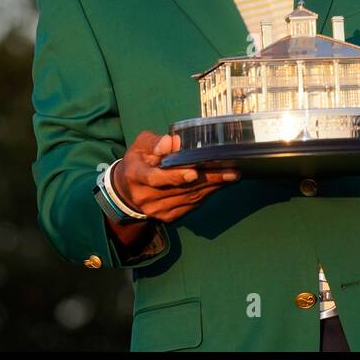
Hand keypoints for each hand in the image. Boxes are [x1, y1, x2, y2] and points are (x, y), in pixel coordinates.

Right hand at [113, 131, 239, 222]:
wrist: (127, 189)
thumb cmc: (139, 160)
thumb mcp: (141, 145)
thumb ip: (156, 142)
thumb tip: (174, 142)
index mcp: (136, 175)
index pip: (154, 178)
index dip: (174, 177)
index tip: (193, 173)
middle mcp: (145, 196)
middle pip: (179, 189)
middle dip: (207, 179)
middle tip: (230, 171)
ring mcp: (156, 209)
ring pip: (188, 198)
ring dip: (212, 187)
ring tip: (231, 175)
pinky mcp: (167, 217)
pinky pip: (190, 206)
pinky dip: (207, 194)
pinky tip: (220, 184)